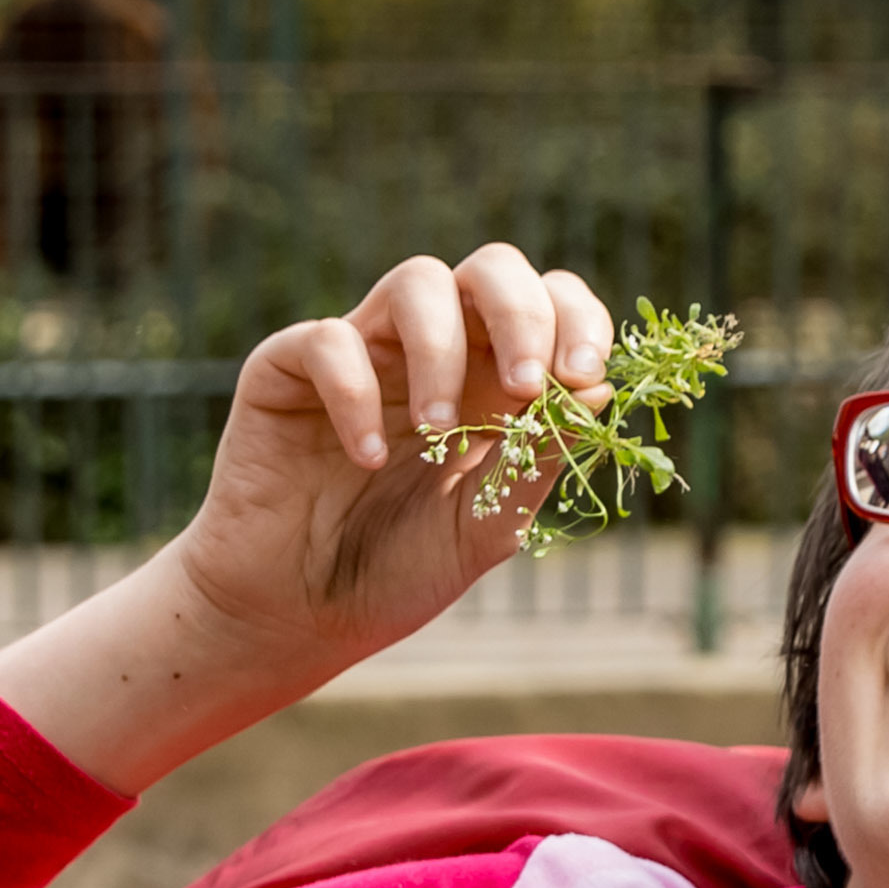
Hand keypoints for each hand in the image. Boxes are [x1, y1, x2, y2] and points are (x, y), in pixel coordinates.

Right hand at [175, 242, 616, 677]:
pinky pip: (328, 341)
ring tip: (439, 430)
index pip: (550, 307)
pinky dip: (356, 392)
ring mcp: (363, 354)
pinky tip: (367, 458)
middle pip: (490, 270)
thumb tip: (600, 394)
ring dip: (442, 349)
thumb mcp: (487, 525)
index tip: (584, 378)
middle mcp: (433, 353)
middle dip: (520, 315)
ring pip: (416, 281)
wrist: (297, 617)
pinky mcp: (288, 370)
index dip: (578, 323)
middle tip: (525, 386)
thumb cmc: (397, 571)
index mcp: (493, 383)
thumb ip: (538, 459)